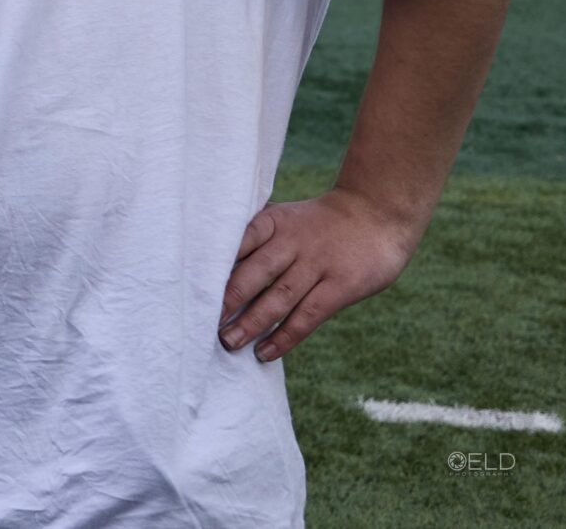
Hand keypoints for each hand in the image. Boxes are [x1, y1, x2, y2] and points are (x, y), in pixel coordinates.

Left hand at [219, 188, 420, 362]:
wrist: (375, 214)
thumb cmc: (315, 223)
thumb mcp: (283, 217)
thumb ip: (252, 238)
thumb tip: (207, 263)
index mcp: (272, 221)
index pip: (237, 242)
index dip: (214, 266)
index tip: (190, 287)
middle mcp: (292, 242)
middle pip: (254, 273)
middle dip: (227, 300)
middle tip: (202, 323)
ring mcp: (318, 264)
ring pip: (278, 298)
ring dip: (251, 323)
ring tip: (228, 342)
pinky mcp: (341, 286)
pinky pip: (307, 316)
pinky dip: (285, 337)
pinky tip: (265, 352)